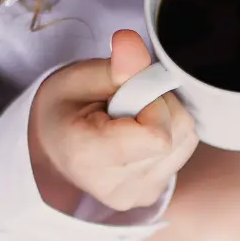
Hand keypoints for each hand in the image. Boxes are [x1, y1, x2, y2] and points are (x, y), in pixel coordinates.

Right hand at [29, 30, 198, 212]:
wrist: (53, 145)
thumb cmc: (65, 108)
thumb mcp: (79, 76)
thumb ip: (115, 65)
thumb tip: (132, 45)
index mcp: (89, 156)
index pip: (158, 135)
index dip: (154, 102)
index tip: (130, 92)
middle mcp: (115, 185)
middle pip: (178, 134)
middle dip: (161, 104)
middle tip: (128, 101)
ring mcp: (135, 195)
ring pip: (186, 140)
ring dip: (167, 117)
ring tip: (132, 116)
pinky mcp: (150, 194)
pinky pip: (183, 152)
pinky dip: (169, 133)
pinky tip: (140, 132)